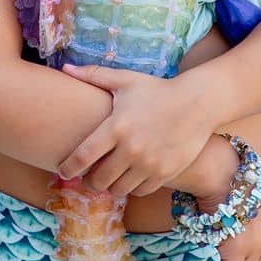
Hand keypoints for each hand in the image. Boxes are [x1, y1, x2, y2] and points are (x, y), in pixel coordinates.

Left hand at [55, 64, 215, 197]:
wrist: (197, 103)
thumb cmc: (157, 90)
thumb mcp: (126, 80)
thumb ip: (94, 76)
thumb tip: (65, 69)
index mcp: (116, 126)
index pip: (83, 155)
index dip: (69, 167)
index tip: (62, 171)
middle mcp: (131, 149)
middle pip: (99, 179)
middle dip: (90, 180)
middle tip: (89, 176)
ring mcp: (148, 164)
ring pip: (118, 189)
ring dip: (111, 185)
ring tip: (110, 177)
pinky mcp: (164, 174)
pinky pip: (140, 191)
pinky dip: (133, 187)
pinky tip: (131, 176)